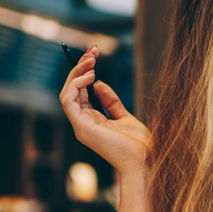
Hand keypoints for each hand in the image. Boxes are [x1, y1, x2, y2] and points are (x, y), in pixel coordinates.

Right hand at [59, 44, 150, 174]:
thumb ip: (111, 101)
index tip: (95, 53)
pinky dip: (75, 85)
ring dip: (77, 73)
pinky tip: (90, 76)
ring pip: (67, 93)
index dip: (85, 71)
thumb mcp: (125, 117)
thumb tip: (99, 84)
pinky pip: (68, 101)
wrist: (145, 161)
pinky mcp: (82, 127)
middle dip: (80, 67)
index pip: (81, 92)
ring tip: (92, 60)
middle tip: (93, 50)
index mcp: (92, 121)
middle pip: (72, 90)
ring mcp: (81, 126)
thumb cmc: (138, 145)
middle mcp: (83, 123)